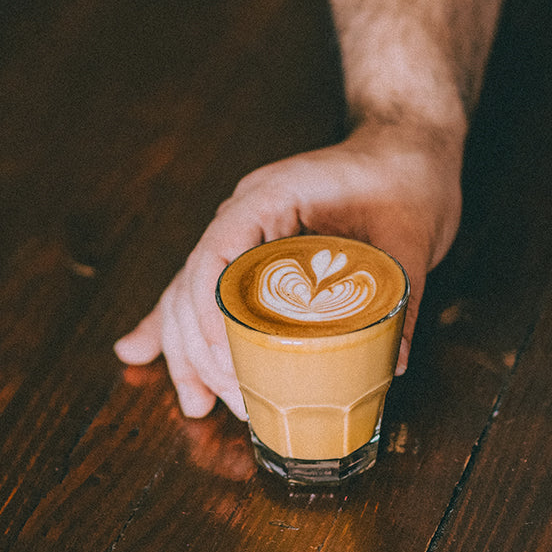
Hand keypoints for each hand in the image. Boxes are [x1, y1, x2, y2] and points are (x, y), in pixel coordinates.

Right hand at [114, 120, 464, 418]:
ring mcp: (244, 234)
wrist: (407, 146)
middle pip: (193, 283)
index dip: (208, 309)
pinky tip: (139, 355)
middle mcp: (244, 215)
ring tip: (196, 404)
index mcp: (271, 197)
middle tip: (233, 402)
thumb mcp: (412, 235)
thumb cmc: (406, 177)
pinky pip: (206, 292)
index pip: (215, 252)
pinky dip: (182, 328)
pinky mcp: (254, 253)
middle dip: (200, 349)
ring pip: (190, 294)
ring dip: (187, 350)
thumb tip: (393, 362)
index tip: (224, 358)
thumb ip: (401, 296)